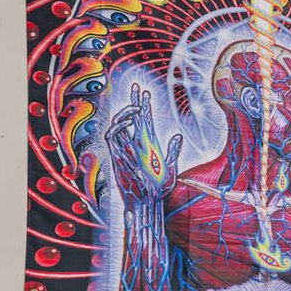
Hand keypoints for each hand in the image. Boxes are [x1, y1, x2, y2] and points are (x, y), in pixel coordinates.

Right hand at [105, 83, 181, 204]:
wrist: (146, 203)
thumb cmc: (157, 190)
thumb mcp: (170, 169)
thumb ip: (172, 151)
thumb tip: (178, 135)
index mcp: (147, 145)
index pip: (144, 121)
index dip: (144, 106)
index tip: (146, 92)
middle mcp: (135, 144)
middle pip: (132, 118)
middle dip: (134, 101)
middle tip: (137, 86)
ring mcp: (125, 149)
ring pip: (119, 123)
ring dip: (127, 112)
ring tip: (138, 107)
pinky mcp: (117, 156)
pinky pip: (112, 136)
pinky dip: (119, 126)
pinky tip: (129, 121)